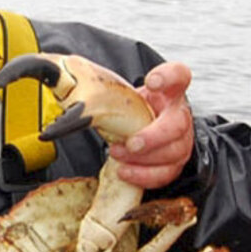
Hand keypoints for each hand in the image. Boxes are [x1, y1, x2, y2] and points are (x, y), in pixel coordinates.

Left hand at [109, 62, 195, 190]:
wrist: (145, 126)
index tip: (151, 81)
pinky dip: (143, 176)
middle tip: (131, 143)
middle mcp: (180, 114)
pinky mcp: (175, 163)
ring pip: (172, 153)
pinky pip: (164, 173)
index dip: (168, 77)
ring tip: (117, 154)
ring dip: (143, 159)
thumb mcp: (128, 96)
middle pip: (178, 124)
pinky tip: (124, 171)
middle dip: (153, 136)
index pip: (179, 75)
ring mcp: (182, 140)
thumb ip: (109, 91)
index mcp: (169, 91)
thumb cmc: (136, 110)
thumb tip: (68, 87)